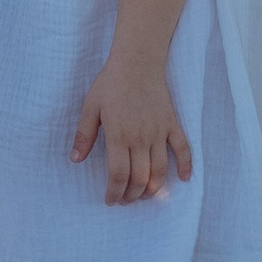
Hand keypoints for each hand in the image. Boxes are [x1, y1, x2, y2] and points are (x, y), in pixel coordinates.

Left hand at [73, 49, 192, 203]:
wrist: (137, 62)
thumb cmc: (111, 83)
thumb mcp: (90, 107)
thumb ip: (84, 135)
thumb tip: (75, 159)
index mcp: (119, 136)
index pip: (118, 175)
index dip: (114, 192)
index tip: (110, 200)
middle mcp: (141, 139)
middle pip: (139, 178)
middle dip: (132, 195)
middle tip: (124, 200)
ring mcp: (159, 133)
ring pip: (160, 170)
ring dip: (153, 188)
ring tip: (144, 196)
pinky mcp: (171, 125)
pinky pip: (183, 149)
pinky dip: (186, 165)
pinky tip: (184, 178)